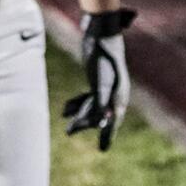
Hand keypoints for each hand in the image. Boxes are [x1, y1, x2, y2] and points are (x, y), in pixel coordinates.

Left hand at [63, 8, 135, 150]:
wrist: (102, 34)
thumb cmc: (104, 57)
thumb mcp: (102, 80)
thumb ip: (101, 101)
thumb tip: (101, 121)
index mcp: (118, 96)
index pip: (112, 121)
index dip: (107, 135)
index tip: (102, 150)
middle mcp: (115, 94)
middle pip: (101, 115)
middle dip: (86, 124)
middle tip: (70, 132)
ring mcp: (106, 87)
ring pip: (93, 107)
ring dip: (80, 115)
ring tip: (67, 126)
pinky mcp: (98, 80)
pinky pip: (89, 97)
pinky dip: (78, 104)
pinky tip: (66, 109)